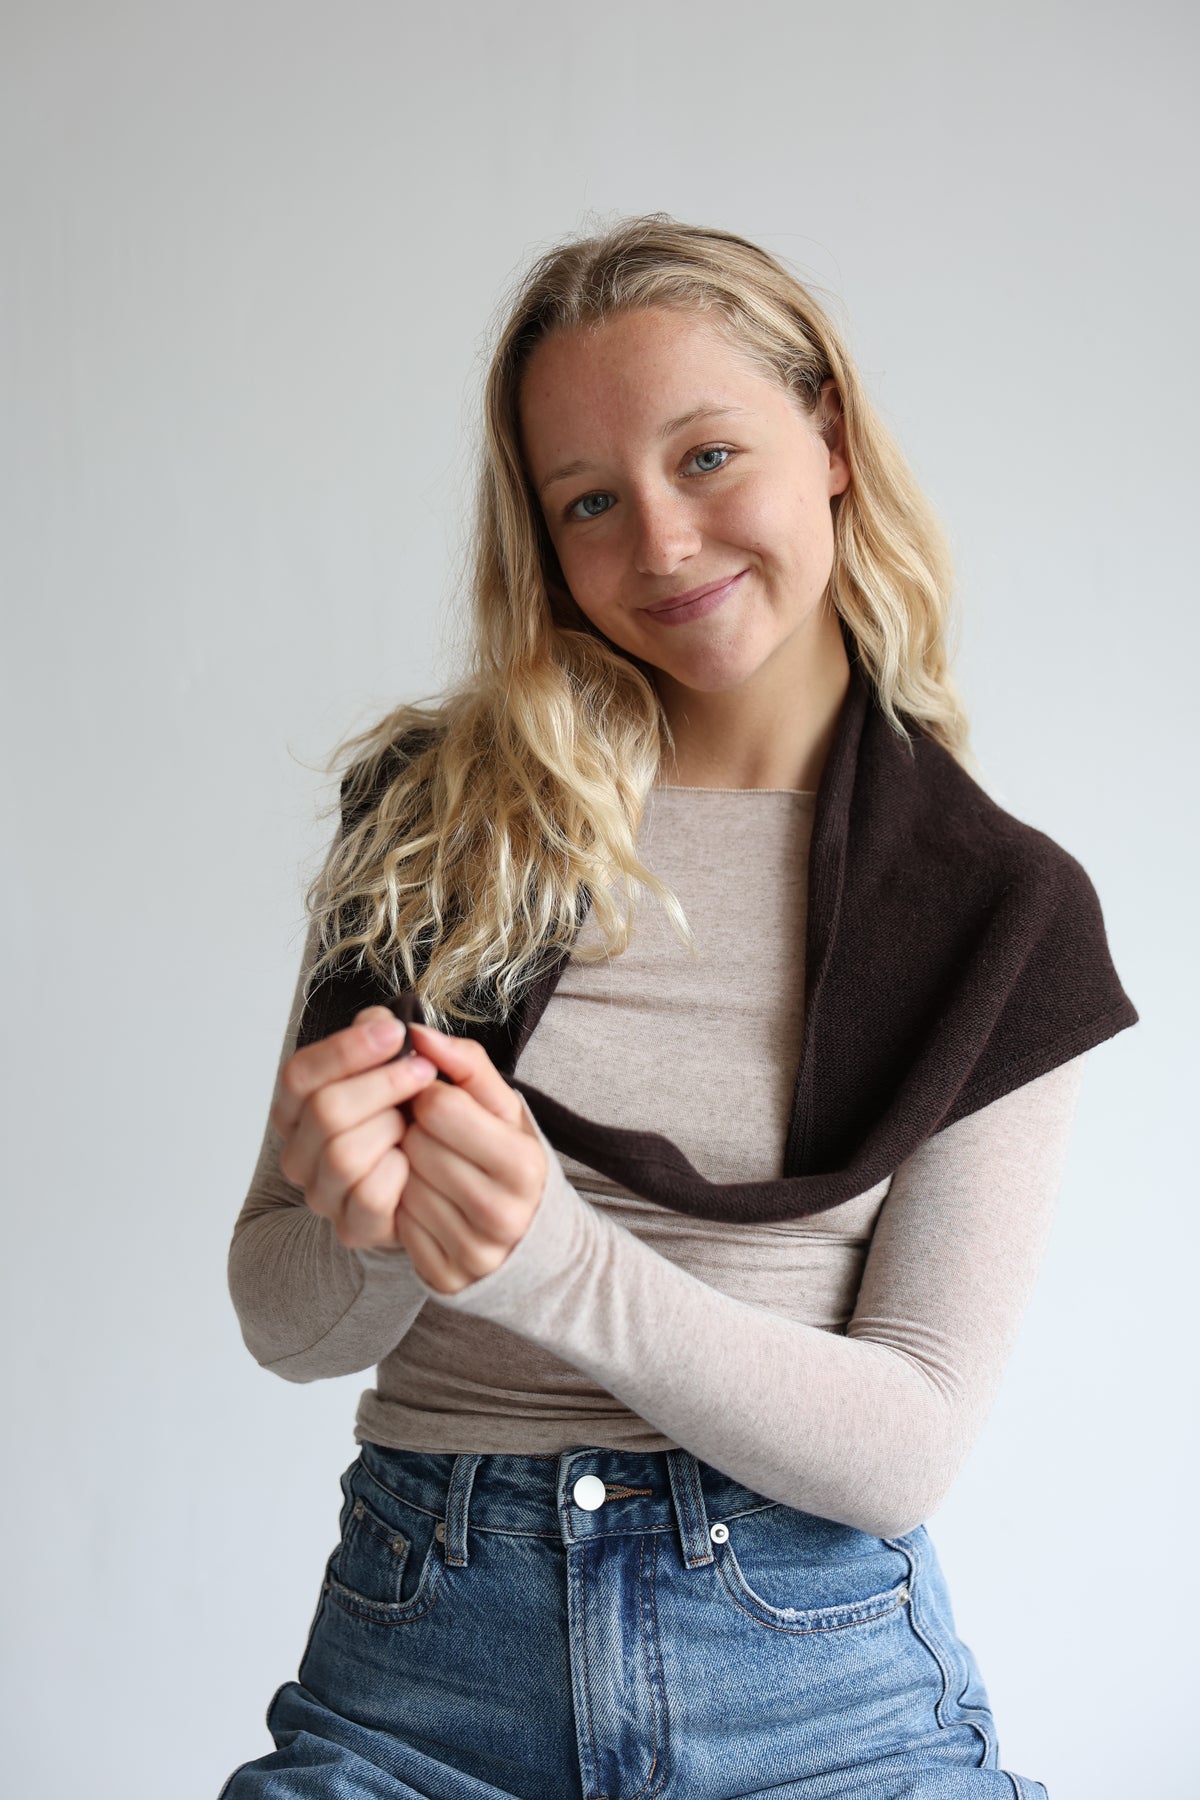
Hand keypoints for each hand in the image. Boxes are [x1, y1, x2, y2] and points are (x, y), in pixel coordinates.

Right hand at [272, 1006, 439, 1250]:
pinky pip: (369, 1196)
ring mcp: (322, 1193)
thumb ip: (393, 1038)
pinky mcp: (351, 1226)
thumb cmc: (415, 1116)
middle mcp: (298, 1153)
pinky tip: (413, 1159)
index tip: (394, 1031)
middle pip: (324, 1110)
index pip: (299, 1074)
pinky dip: (400, 1171)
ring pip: (342, 1154)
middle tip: (424, 1071)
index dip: (345, 1049)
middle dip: (382, 1084)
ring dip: (391, 1128)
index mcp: (298, 1109)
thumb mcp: (410, 1067)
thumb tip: (384, 1018)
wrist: (443, 1179)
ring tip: (416, 1120)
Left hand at [394, 1022, 548, 1294]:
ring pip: (401, 1183)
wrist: (531, 1238)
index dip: (427, 1094)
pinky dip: (401, 1204)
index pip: (440, 1107)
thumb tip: (417, 1032)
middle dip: (413, 1131)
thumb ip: (465, 1063)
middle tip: (428, 1133)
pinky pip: (396, 1224)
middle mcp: (502, 1213)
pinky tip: (421, 1198)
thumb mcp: (503, 1107)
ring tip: (426, 1165)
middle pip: (416, 1145)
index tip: (433, 1097)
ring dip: (404, 1166)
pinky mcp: (445, 1275)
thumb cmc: (509, 1157)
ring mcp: (473, 1251)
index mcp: (523, 1164)